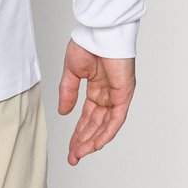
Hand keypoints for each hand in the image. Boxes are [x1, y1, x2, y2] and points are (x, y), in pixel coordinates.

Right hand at [58, 39, 135, 165]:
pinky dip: (106, 132)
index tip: (70, 148)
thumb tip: (63, 113)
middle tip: (73, 156)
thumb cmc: (88, 43)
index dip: (78, 133)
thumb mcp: (72, 72)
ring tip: (79, 153)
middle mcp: (108, 95)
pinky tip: (95, 143)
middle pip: (95, 125)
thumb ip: (68, 92)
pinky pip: (116, 119)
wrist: (100, 31)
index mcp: (96, 89)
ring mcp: (117, 96)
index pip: (88, 117)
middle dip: (83, 142)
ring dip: (92, 141)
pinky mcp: (124, 94)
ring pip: (105, 126)